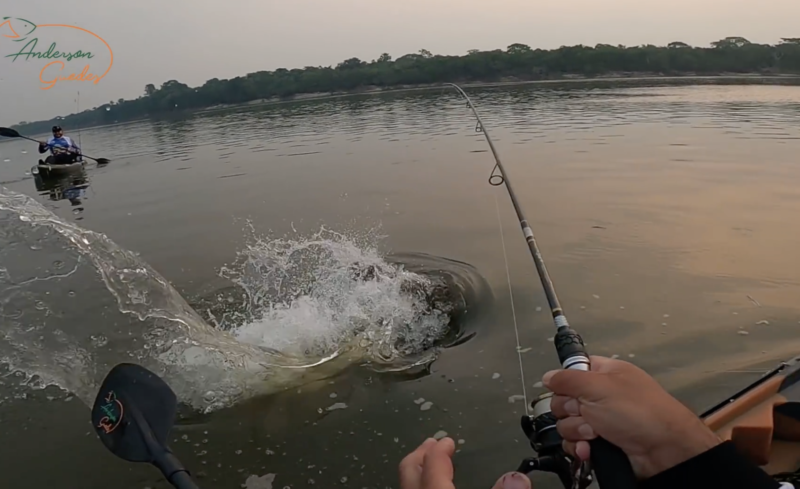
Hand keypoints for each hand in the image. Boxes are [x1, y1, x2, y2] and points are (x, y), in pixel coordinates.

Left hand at [399, 438, 531, 488]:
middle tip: (432, 443)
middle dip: (421, 454)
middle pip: (409, 471)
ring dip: (418, 472)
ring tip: (428, 463)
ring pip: (407, 485)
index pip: (433, 464)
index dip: (440, 449)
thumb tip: (518, 478)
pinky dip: (419, 486)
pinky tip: (429, 488)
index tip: (447, 440)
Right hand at [542, 356, 720, 479]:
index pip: (571, 372)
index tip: (569, 390)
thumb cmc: (641, 412)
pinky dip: (579, 447)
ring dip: (576, 431)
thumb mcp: (598, 386)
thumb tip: (548, 375)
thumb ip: (568, 378)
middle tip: (588, 413)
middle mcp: (601, 396)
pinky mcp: (601, 442)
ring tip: (595, 433)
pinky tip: (590, 448)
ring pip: (567, 424)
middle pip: (564, 401)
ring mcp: (601, 421)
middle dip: (571, 411)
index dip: (566, 382)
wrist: (664, 450)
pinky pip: (576, 443)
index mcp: (603, 374)